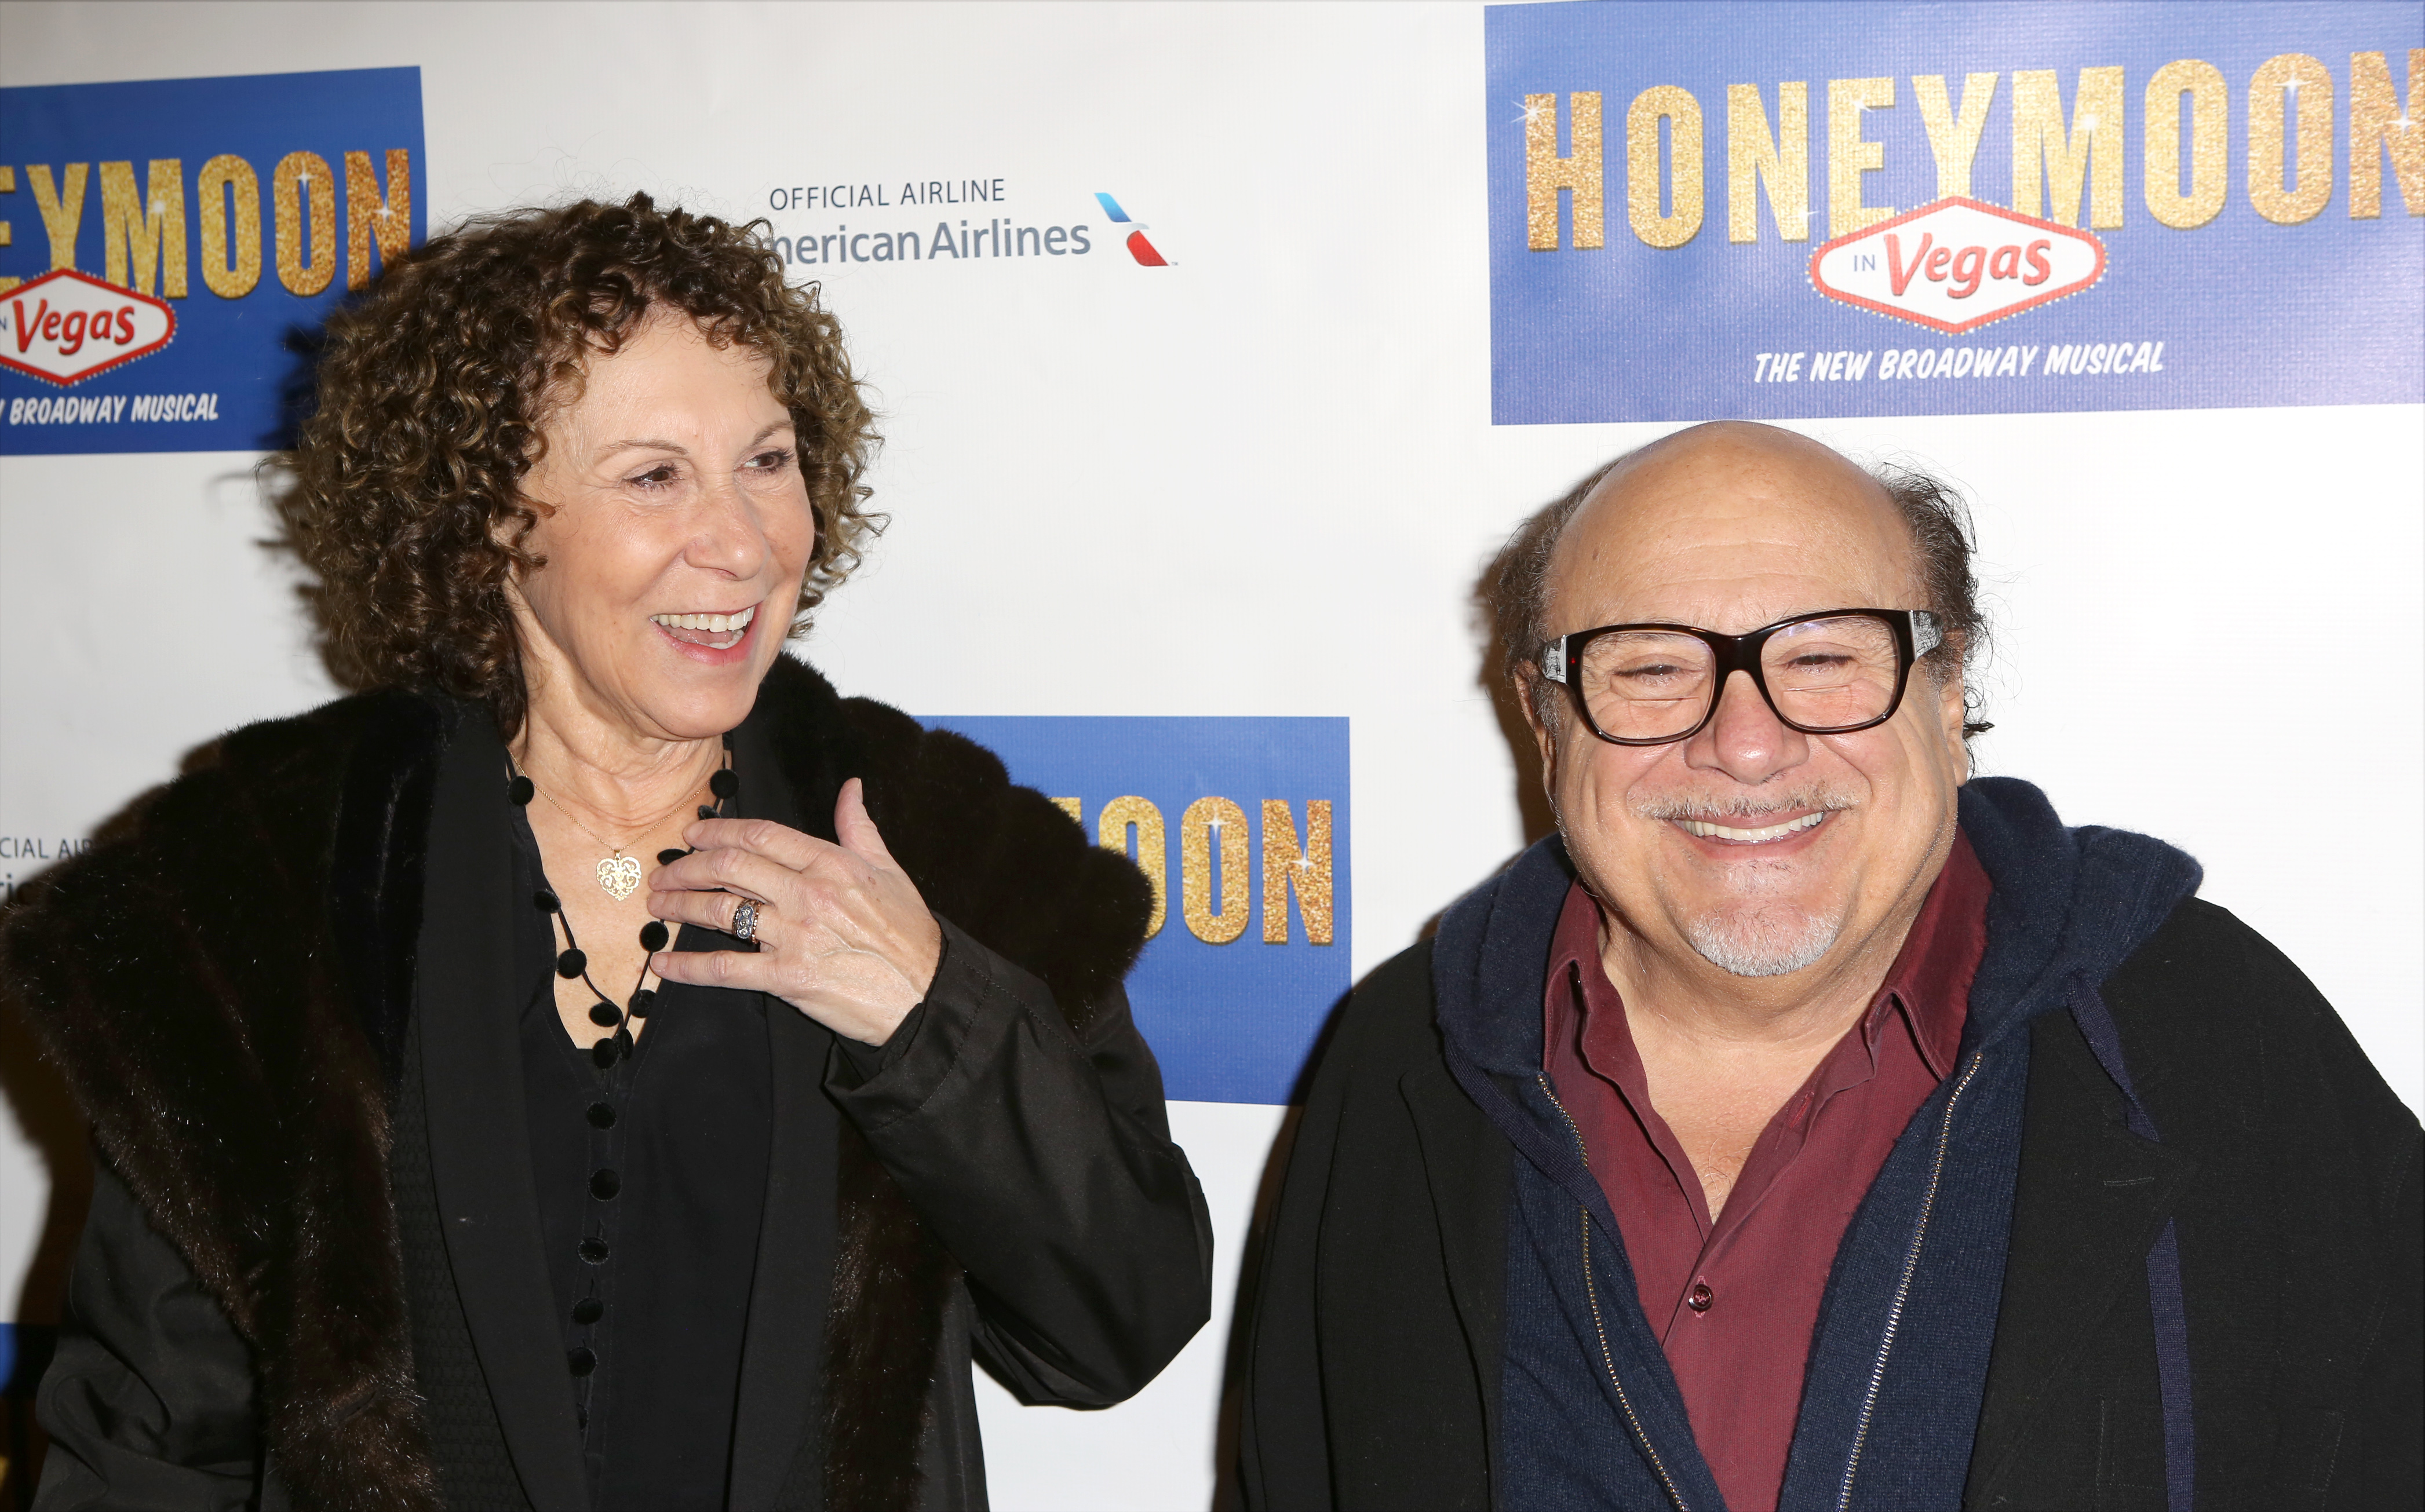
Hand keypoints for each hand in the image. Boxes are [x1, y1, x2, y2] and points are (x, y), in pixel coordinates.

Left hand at [645, 777, 943, 1045]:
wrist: (923, 994)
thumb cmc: (908, 935)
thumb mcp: (888, 871)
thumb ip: (859, 827)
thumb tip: (851, 788)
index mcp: (831, 863)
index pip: (761, 834)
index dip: (718, 830)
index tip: (692, 835)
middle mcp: (808, 894)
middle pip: (730, 867)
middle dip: (687, 866)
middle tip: (665, 871)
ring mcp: (795, 936)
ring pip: (721, 912)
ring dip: (680, 906)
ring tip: (659, 906)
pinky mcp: (788, 978)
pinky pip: (725, 968)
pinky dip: (688, 966)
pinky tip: (664, 962)